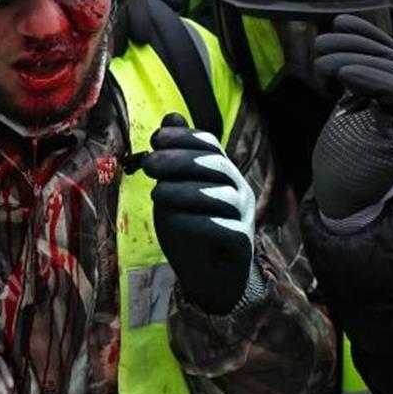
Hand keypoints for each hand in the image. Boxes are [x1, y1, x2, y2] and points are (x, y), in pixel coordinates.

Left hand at [143, 113, 255, 313]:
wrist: (207, 276)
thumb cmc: (189, 227)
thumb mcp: (173, 188)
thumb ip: (173, 158)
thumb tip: (171, 117)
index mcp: (221, 172)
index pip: (209, 144)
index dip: (184, 137)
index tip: (155, 138)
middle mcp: (237, 189)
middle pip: (216, 165)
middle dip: (180, 161)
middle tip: (149, 164)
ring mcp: (243, 216)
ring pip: (221, 195)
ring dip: (186, 191)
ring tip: (156, 194)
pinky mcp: (240, 243)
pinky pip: (224, 229)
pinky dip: (197, 222)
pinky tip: (174, 221)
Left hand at [312, 14, 392, 220]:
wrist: (345, 198)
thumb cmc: (343, 156)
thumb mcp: (347, 110)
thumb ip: (354, 84)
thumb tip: (341, 49)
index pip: (392, 54)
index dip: (368, 33)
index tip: (340, 22)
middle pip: (392, 58)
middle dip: (354, 45)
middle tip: (320, 47)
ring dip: (354, 59)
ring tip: (323, 64)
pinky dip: (371, 78)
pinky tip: (345, 75)